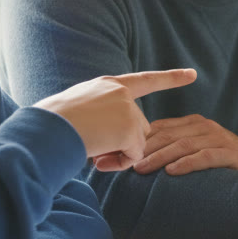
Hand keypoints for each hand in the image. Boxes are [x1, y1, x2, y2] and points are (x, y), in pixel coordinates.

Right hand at [32, 69, 196, 171]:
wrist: (44, 129)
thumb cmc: (51, 125)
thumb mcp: (77, 112)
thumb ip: (103, 120)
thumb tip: (118, 147)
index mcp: (108, 85)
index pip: (145, 80)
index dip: (171, 78)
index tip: (193, 74)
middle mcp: (120, 93)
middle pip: (140, 127)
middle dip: (123, 144)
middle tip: (95, 149)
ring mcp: (127, 109)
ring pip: (137, 143)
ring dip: (119, 154)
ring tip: (92, 150)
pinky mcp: (129, 129)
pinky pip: (135, 157)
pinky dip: (120, 163)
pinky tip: (99, 157)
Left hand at [131, 114, 237, 175]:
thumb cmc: (220, 160)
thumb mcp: (196, 149)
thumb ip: (173, 148)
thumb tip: (138, 158)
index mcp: (193, 123)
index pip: (161, 127)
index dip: (140, 139)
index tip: (121, 153)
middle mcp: (204, 126)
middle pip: (168, 135)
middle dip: (145, 149)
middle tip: (126, 163)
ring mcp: (218, 138)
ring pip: (182, 145)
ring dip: (160, 157)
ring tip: (142, 168)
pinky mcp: (229, 153)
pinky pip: (205, 156)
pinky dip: (187, 163)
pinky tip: (172, 171)